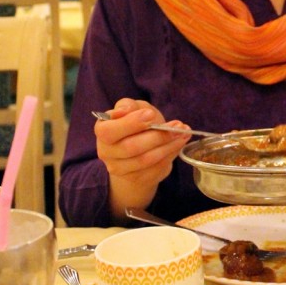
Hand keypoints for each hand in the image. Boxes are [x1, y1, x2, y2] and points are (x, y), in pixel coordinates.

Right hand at [93, 98, 190, 219]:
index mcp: (102, 131)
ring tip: (183, 134)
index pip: (109, 131)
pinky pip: (156, 168)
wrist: (138, 150)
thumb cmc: (136, 125)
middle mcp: (106, 152)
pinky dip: (170, 155)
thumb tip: (125, 110)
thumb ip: (128, 106)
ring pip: (146, 160)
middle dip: (157, 136)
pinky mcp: (137, 179)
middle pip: (131, 147)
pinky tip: (179, 144)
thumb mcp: (133, 108)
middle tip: (177, 126)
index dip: (130, 123)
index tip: (150, 114)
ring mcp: (120, 169)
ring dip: (168, 146)